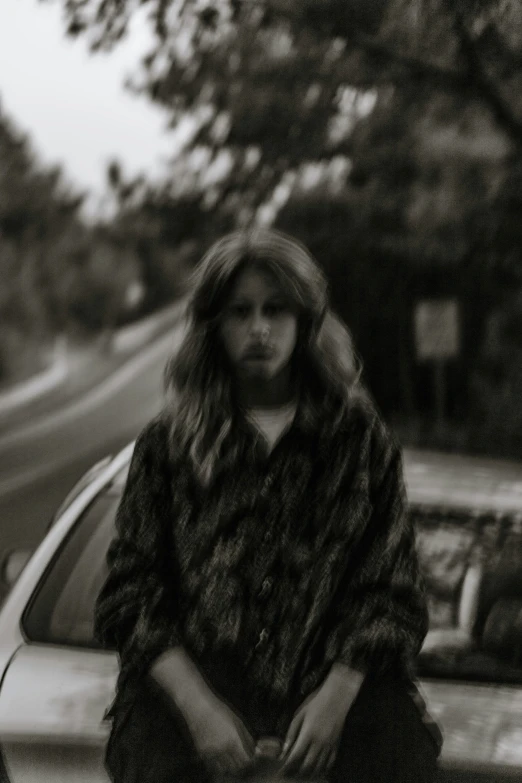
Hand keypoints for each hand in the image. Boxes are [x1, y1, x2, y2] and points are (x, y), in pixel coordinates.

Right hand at [150, 647, 254, 776]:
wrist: (197, 706)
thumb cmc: (219, 710)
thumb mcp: (237, 719)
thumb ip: (247, 736)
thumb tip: (255, 749)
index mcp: (233, 739)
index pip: (246, 760)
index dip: (250, 760)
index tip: (250, 755)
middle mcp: (222, 748)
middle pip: (236, 767)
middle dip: (240, 763)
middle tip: (241, 757)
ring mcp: (211, 751)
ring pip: (224, 769)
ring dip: (229, 766)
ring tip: (230, 757)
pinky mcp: (202, 753)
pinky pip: (212, 765)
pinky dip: (217, 764)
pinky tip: (219, 755)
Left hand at [280, 665, 363, 777]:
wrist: (337, 697)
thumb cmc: (316, 703)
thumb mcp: (299, 714)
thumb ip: (291, 732)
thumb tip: (285, 749)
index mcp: (308, 734)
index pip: (296, 756)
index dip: (288, 766)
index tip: (282, 771)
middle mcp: (319, 742)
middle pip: (307, 765)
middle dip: (297, 773)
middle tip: (290, 775)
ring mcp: (329, 745)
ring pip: (319, 766)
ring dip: (310, 773)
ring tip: (302, 775)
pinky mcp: (336, 744)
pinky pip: (330, 762)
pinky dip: (323, 768)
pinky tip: (317, 770)